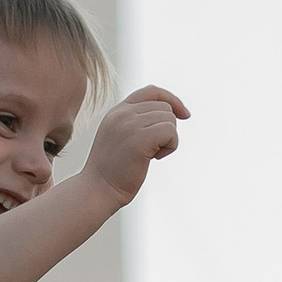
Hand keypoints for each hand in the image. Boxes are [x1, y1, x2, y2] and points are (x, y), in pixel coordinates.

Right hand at [84, 83, 187, 206]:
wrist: (97, 190)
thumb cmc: (112, 172)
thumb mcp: (120, 138)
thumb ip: (136, 123)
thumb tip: (170, 115)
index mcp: (118, 111)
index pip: (152, 91)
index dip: (172, 100)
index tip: (184, 115)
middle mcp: (123, 113)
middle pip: (165, 108)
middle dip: (167, 129)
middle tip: (152, 151)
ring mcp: (130, 124)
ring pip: (170, 119)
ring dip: (169, 140)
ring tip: (151, 155)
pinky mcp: (140, 138)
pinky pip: (171, 131)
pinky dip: (171, 146)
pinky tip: (155, 158)